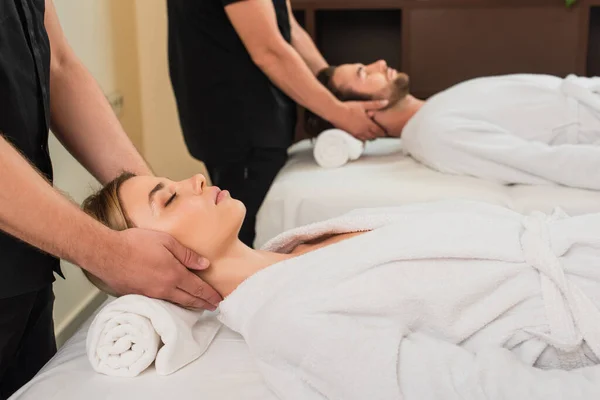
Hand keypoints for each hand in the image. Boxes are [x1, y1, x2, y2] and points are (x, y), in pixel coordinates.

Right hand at [96, 228, 221, 309]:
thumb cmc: (135, 243)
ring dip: (189, 306)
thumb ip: (187, 254)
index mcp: (174, 275)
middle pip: (189, 299)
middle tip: (213, 307)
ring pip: (175, 303)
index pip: (198, 288)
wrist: (106, 254)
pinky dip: (173, 304)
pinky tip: (175, 303)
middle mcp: (165, 288)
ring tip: (198, 307)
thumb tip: (205, 264)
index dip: (209, 295)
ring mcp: (151, 294)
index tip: (219, 299)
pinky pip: (161, 303)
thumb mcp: (166, 241)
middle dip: (203, 304)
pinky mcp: (139, 296)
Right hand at [333, 100, 388, 140]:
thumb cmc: (349, 107)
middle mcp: (363, 130)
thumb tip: (386, 102)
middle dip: (377, 135)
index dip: (383, 132)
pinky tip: (363, 136)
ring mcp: (357, 134)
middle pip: (374, 136)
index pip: (379, 131)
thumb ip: (375, 104)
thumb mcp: (363, 104)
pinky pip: (359, 140)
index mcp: (368, 124)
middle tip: (379, 133)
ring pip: (367, 139)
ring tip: (372, 135)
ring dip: (370, 137)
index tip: (385, 132)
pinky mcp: (350, 135)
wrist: (336, 112)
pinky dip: (363, 139)